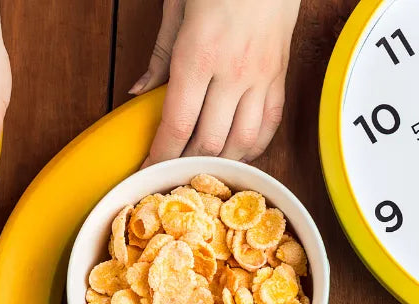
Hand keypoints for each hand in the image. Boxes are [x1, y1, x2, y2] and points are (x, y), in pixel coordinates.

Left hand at [131, 0, 300, 165]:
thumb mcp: (177, 8)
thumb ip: (158, 55)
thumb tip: (138, 92)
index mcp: (199, 54)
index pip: (178, 123)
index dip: (161, 155)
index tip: (149, 169)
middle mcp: (233, 72)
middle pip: (210, 140)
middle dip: (188, 163)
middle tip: (172, 172)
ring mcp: (261, 78)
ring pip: (243, 141)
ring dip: (221, 160)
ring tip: (203, 166)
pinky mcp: (280, 78)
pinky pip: (269, 126)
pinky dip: (252, 146)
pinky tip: (237, 150)